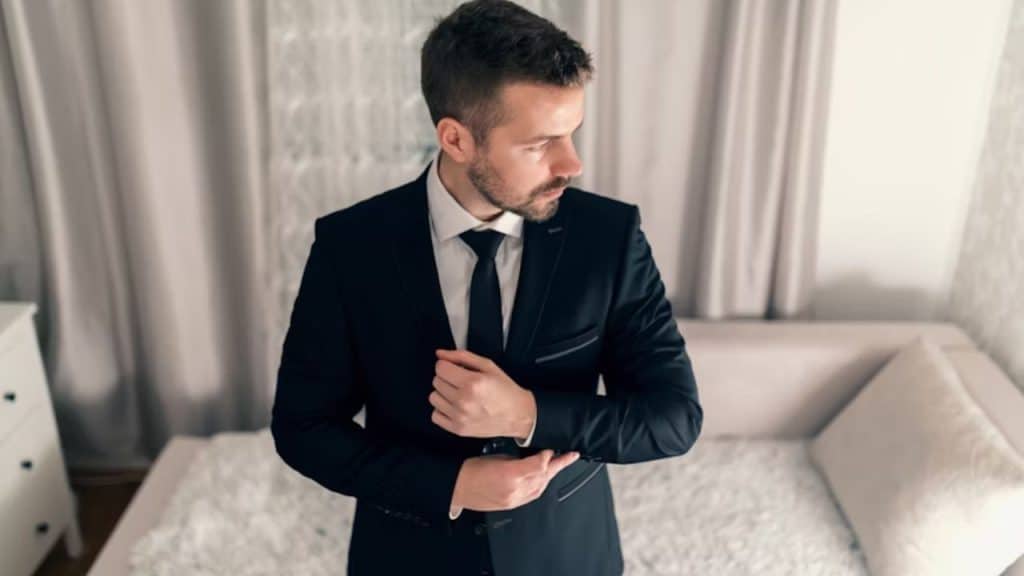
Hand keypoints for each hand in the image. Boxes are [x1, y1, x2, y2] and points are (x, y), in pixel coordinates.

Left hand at [430, 349, 535, 438]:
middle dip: (446, 378)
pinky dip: (442, 410)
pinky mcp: (458, 429)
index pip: (440, 368)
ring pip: (433, 397)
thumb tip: (440, 354)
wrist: (517, 415)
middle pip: (436, 381)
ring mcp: (460, 416)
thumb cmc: (505, 390)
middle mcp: (464, 400)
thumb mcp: (488, 365)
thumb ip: (462, 356)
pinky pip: (435, 415)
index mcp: (472, 383)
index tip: (455, 368)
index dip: (447, 365)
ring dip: (443, 393)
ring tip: (458, 394)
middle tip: (461, 382)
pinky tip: (455, 407)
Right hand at [451, 449, 579, 511]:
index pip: (539, 465)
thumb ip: (517, 460)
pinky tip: (545, 479)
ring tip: (560, 465)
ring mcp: (514, 500)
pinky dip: (541, 485)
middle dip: (559, 465)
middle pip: (544, 477)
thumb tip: (533, 458)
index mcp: (510, 474)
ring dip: (552, 475)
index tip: (550, 449)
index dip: (548, 456)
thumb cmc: (470, 470)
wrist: (457, 488)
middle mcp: (515, 490)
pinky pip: (533, 495)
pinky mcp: (511, 505)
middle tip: (571, 456)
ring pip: (541, 487)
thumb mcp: (495, 457)